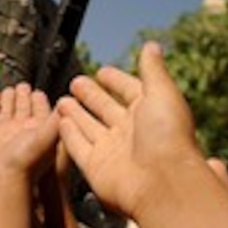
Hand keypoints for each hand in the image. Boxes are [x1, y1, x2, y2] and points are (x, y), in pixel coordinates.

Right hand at [0, 83, 58, 195]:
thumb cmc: (25, 163)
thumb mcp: (47, 137)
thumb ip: (56, 119)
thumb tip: (68, 103)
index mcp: (37, 129)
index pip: (40, 109)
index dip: (40, 99)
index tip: (39, 92)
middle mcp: (20, 128)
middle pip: (23, 106)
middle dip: (24, 95)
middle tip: (24, 85)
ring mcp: (1, 129)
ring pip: (6, 106)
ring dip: (8, 96)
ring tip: (10, 89)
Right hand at [56, 41, 206, 219]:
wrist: (162, 183)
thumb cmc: (167, 137)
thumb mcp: (162, 93)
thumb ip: (153, 69)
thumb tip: (152, 44)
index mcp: (149, 113)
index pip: (129, 90)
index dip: (117, 80)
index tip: (103, 71)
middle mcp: (130, 132)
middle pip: (105, 109)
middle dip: (91, 95)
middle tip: (76, 82)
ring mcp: (112, 151)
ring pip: (89, 127)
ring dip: (75, 113)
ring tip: (61, 100)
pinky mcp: (95, 168)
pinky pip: (78, 147)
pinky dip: (68, 135)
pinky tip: (60, 122)